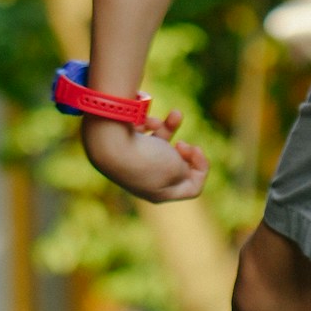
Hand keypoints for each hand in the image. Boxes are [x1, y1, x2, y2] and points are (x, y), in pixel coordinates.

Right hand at [81, 108, 208, 203]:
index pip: (192, 187)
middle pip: (176, 165)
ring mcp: (134, 162)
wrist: (108, 144)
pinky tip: (144, 120)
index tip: (196, 149)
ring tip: (173, 116)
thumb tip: (178, 163)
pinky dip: (149, 123)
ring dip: (170, 127)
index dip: (201, 167)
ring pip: (161, 143)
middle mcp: (146, 180)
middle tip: (182, 143)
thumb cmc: (146, 159)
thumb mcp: (176, 168)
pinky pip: (144, 132)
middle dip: (184, 149)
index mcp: (160, 194)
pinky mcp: (124, 144)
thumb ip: (184, 168)